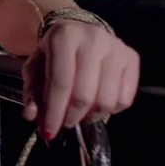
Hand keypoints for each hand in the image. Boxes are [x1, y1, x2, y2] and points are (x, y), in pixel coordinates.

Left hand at [20, 21, 138, 139]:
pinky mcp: (132, 59)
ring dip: (90, 116)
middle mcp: (94, 39)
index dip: (54, 112)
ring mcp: (117, 48)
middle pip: (84, 95)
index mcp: (66, 37)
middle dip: (71, 117)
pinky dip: (109, 111)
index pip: (61, 82)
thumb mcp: (36, 67)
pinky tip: (97, 103)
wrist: (80, 33)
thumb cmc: (56, 53)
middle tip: (64, 122)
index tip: (49, 132)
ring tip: (80, 113)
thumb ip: (32, 92)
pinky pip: (124, 99)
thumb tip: (32, 115)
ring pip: (107, 100)